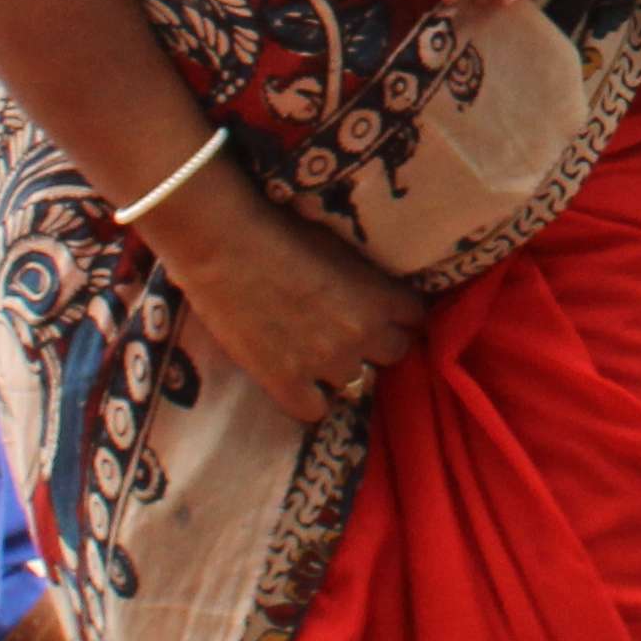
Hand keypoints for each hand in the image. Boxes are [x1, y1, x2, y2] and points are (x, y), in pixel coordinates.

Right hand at [158, 176, 426, 428]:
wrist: (224, 247)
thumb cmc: (281, 229)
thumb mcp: (341, 247)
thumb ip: (365, 279)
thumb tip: (374, 290)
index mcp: (380, 297)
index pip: (416, 317)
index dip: (399, 314)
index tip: (384, 312)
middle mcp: (361, 334)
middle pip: (394, 353)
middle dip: (377, 344)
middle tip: (350, 332)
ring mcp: (324, 363)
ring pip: (355, 383)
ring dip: (340, 370)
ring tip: (316, 352)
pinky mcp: (285, 383)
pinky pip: (313, 411)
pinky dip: (307, 400)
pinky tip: (295, 382)